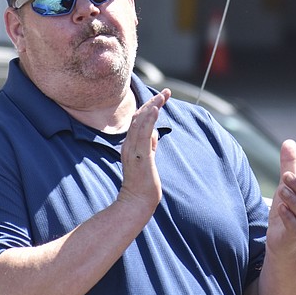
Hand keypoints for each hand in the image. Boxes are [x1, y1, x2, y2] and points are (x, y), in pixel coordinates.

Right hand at [119, 88, 170, 209]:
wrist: (136, 202)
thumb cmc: (143, 184)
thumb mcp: (147, 159)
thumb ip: (149, 145)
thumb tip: (153, 132)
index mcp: (130, 145)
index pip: (138, 120)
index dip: (150, 106)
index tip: (162, 96)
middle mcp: (129, 144)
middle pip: (139, 117)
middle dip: (153, 102)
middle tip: (166, 92)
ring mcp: (133, 150)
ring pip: (140, 123)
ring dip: (152, 107)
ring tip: (162, 96)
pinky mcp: (141, 156)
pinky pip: (143, 135)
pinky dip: (148, 120)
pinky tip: (155, 109)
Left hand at [268, 139, 295, 251]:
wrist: (282, 241)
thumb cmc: (286, 211)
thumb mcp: (285, 186)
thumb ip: (288, 166)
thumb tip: (289, 142)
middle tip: (286, 176)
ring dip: (293, 200)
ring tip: (282, 190)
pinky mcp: (293, 235)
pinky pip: (294, 227)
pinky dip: (289, 217)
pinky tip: (281, 208)